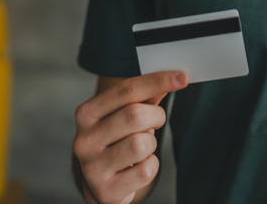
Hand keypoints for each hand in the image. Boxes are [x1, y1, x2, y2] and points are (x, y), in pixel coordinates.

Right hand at [73, 71, 188, 203]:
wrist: (100, 185)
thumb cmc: (116, 143)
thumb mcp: (124, 117)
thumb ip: (145, 97)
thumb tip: (173, 79)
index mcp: (87, 114)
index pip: (126, 90)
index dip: (157, 81)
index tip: (182, 77)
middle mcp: (84, 139)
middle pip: (135, 115)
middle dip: (156, 117)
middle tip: (156, 122)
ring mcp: (92, 166)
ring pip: (141, 144)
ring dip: (152, 145)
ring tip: (142, 148)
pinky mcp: (105, 189)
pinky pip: (146, 170)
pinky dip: (151, 166)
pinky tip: (139, 167)